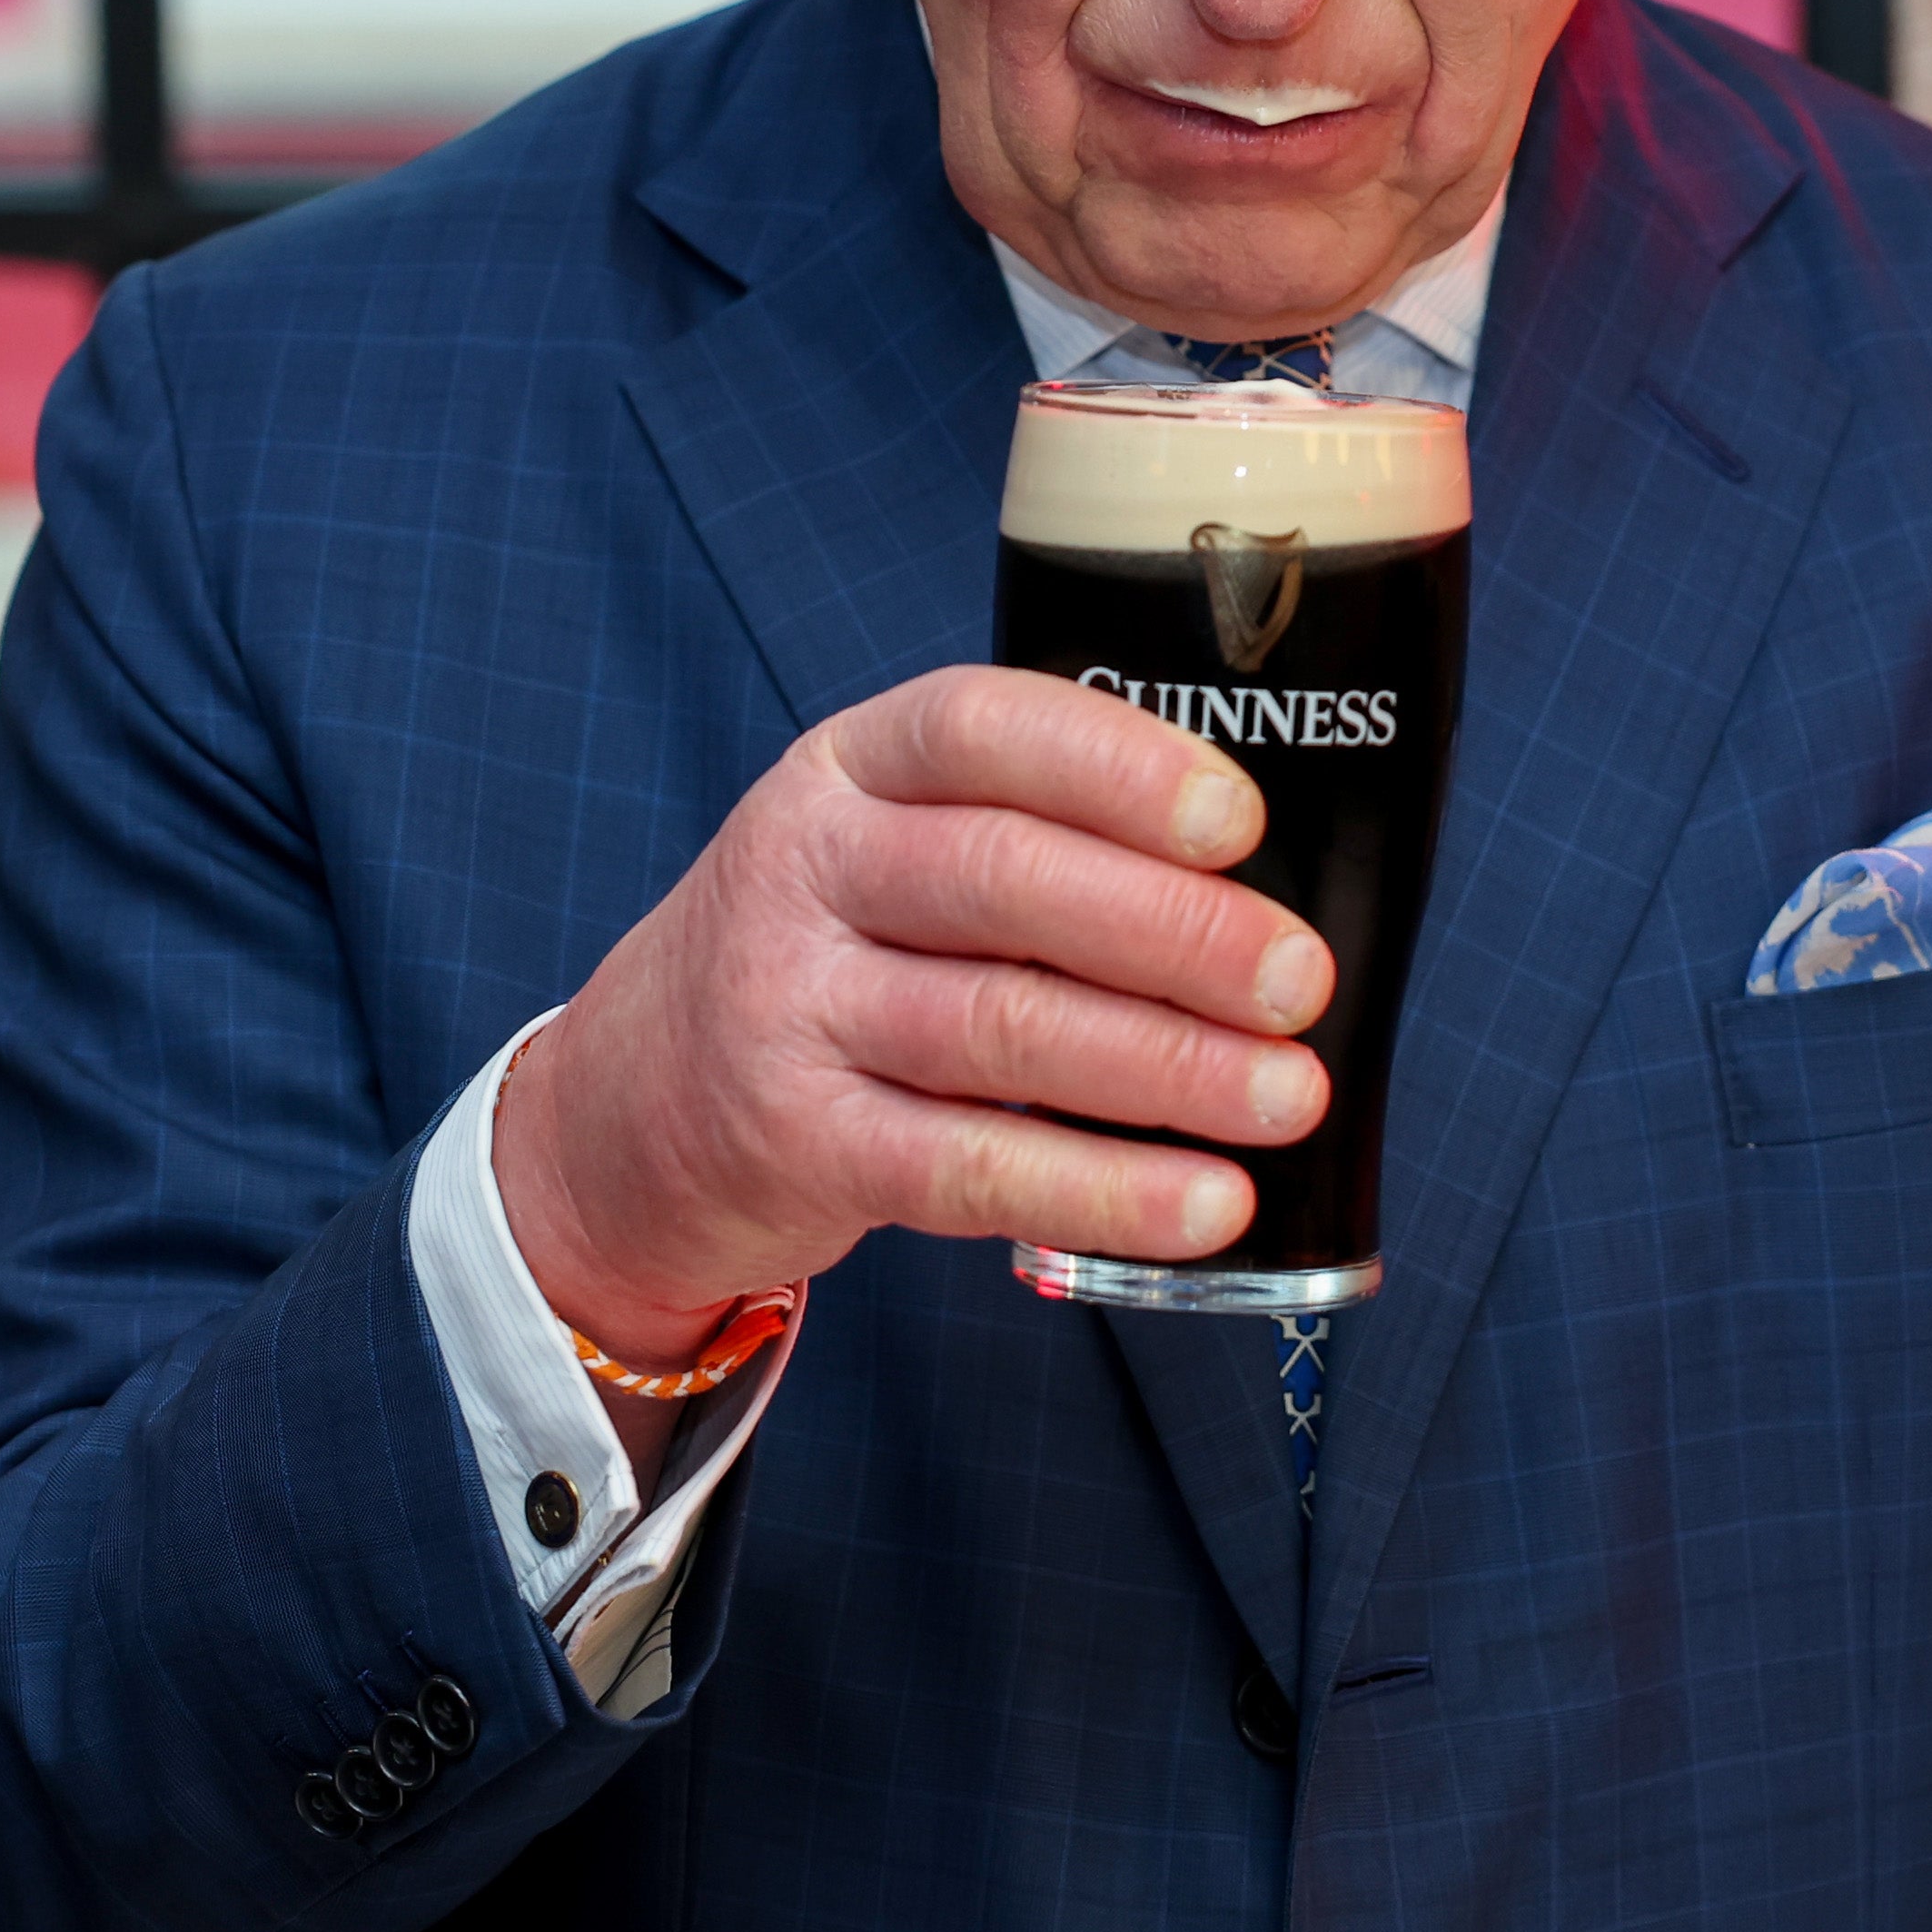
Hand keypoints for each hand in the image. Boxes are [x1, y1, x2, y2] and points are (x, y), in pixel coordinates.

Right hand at [491, 666, 1332, 1368]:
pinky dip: (1101, 1190)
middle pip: (1005, 882)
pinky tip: (1203, 1203)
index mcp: (850, 767)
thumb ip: (1032, 838)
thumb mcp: (886, 846)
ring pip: (1000, 1028)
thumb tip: (1263, 895)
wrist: (632, 1103)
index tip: (1239, 822)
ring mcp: (789, 1009)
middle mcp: (806, 870)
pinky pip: (968, 1170)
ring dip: (1165, 1067)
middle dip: (1174, 932)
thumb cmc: (832, 951)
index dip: (1118, 766)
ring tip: (1288, 1094)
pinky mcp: (799, 1144)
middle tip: (1299, 980)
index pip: (982, 728)